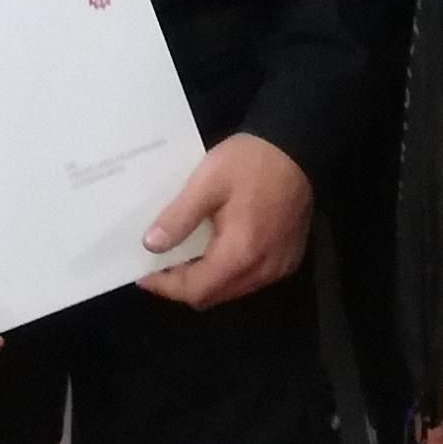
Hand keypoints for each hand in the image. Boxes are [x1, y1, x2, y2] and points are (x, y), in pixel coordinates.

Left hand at [135, 133, 314, 307]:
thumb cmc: (250, 162)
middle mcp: (263, 271)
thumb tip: (151, 246)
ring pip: (233, 290)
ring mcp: (279, 268)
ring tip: (184, 258)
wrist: (298, 147)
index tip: (143, 276)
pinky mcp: (289, 259)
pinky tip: (216, 250)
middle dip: (184, 286)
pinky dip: (229, 272)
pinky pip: (252, 278)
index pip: (196, 291)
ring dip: (207, 280)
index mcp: (240, 254)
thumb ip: (179, 218)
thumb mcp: (207, 182)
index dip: (166, 287)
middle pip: (214, 296)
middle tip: (160, 265)